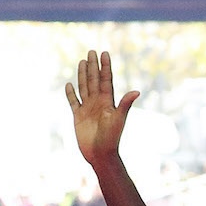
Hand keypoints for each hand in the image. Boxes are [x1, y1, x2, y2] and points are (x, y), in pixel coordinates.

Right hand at [65, 50, 137, 164]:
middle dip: (93, 66)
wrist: (100, 154)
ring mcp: (88, 108)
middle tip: (91, 51)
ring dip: (82, 75)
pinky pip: (73, 102)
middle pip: (94, 80)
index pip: (106, 80)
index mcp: (108, 101)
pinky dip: (71, 93)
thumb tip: (137, 91)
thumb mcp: (119, 119)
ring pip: (84, 87)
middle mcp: (98, 102)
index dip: (105, 67)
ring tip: (82, 62)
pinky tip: (69, 84)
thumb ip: (125, 104)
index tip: (104, 53)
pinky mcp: (78, 116)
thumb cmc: (111, 138)